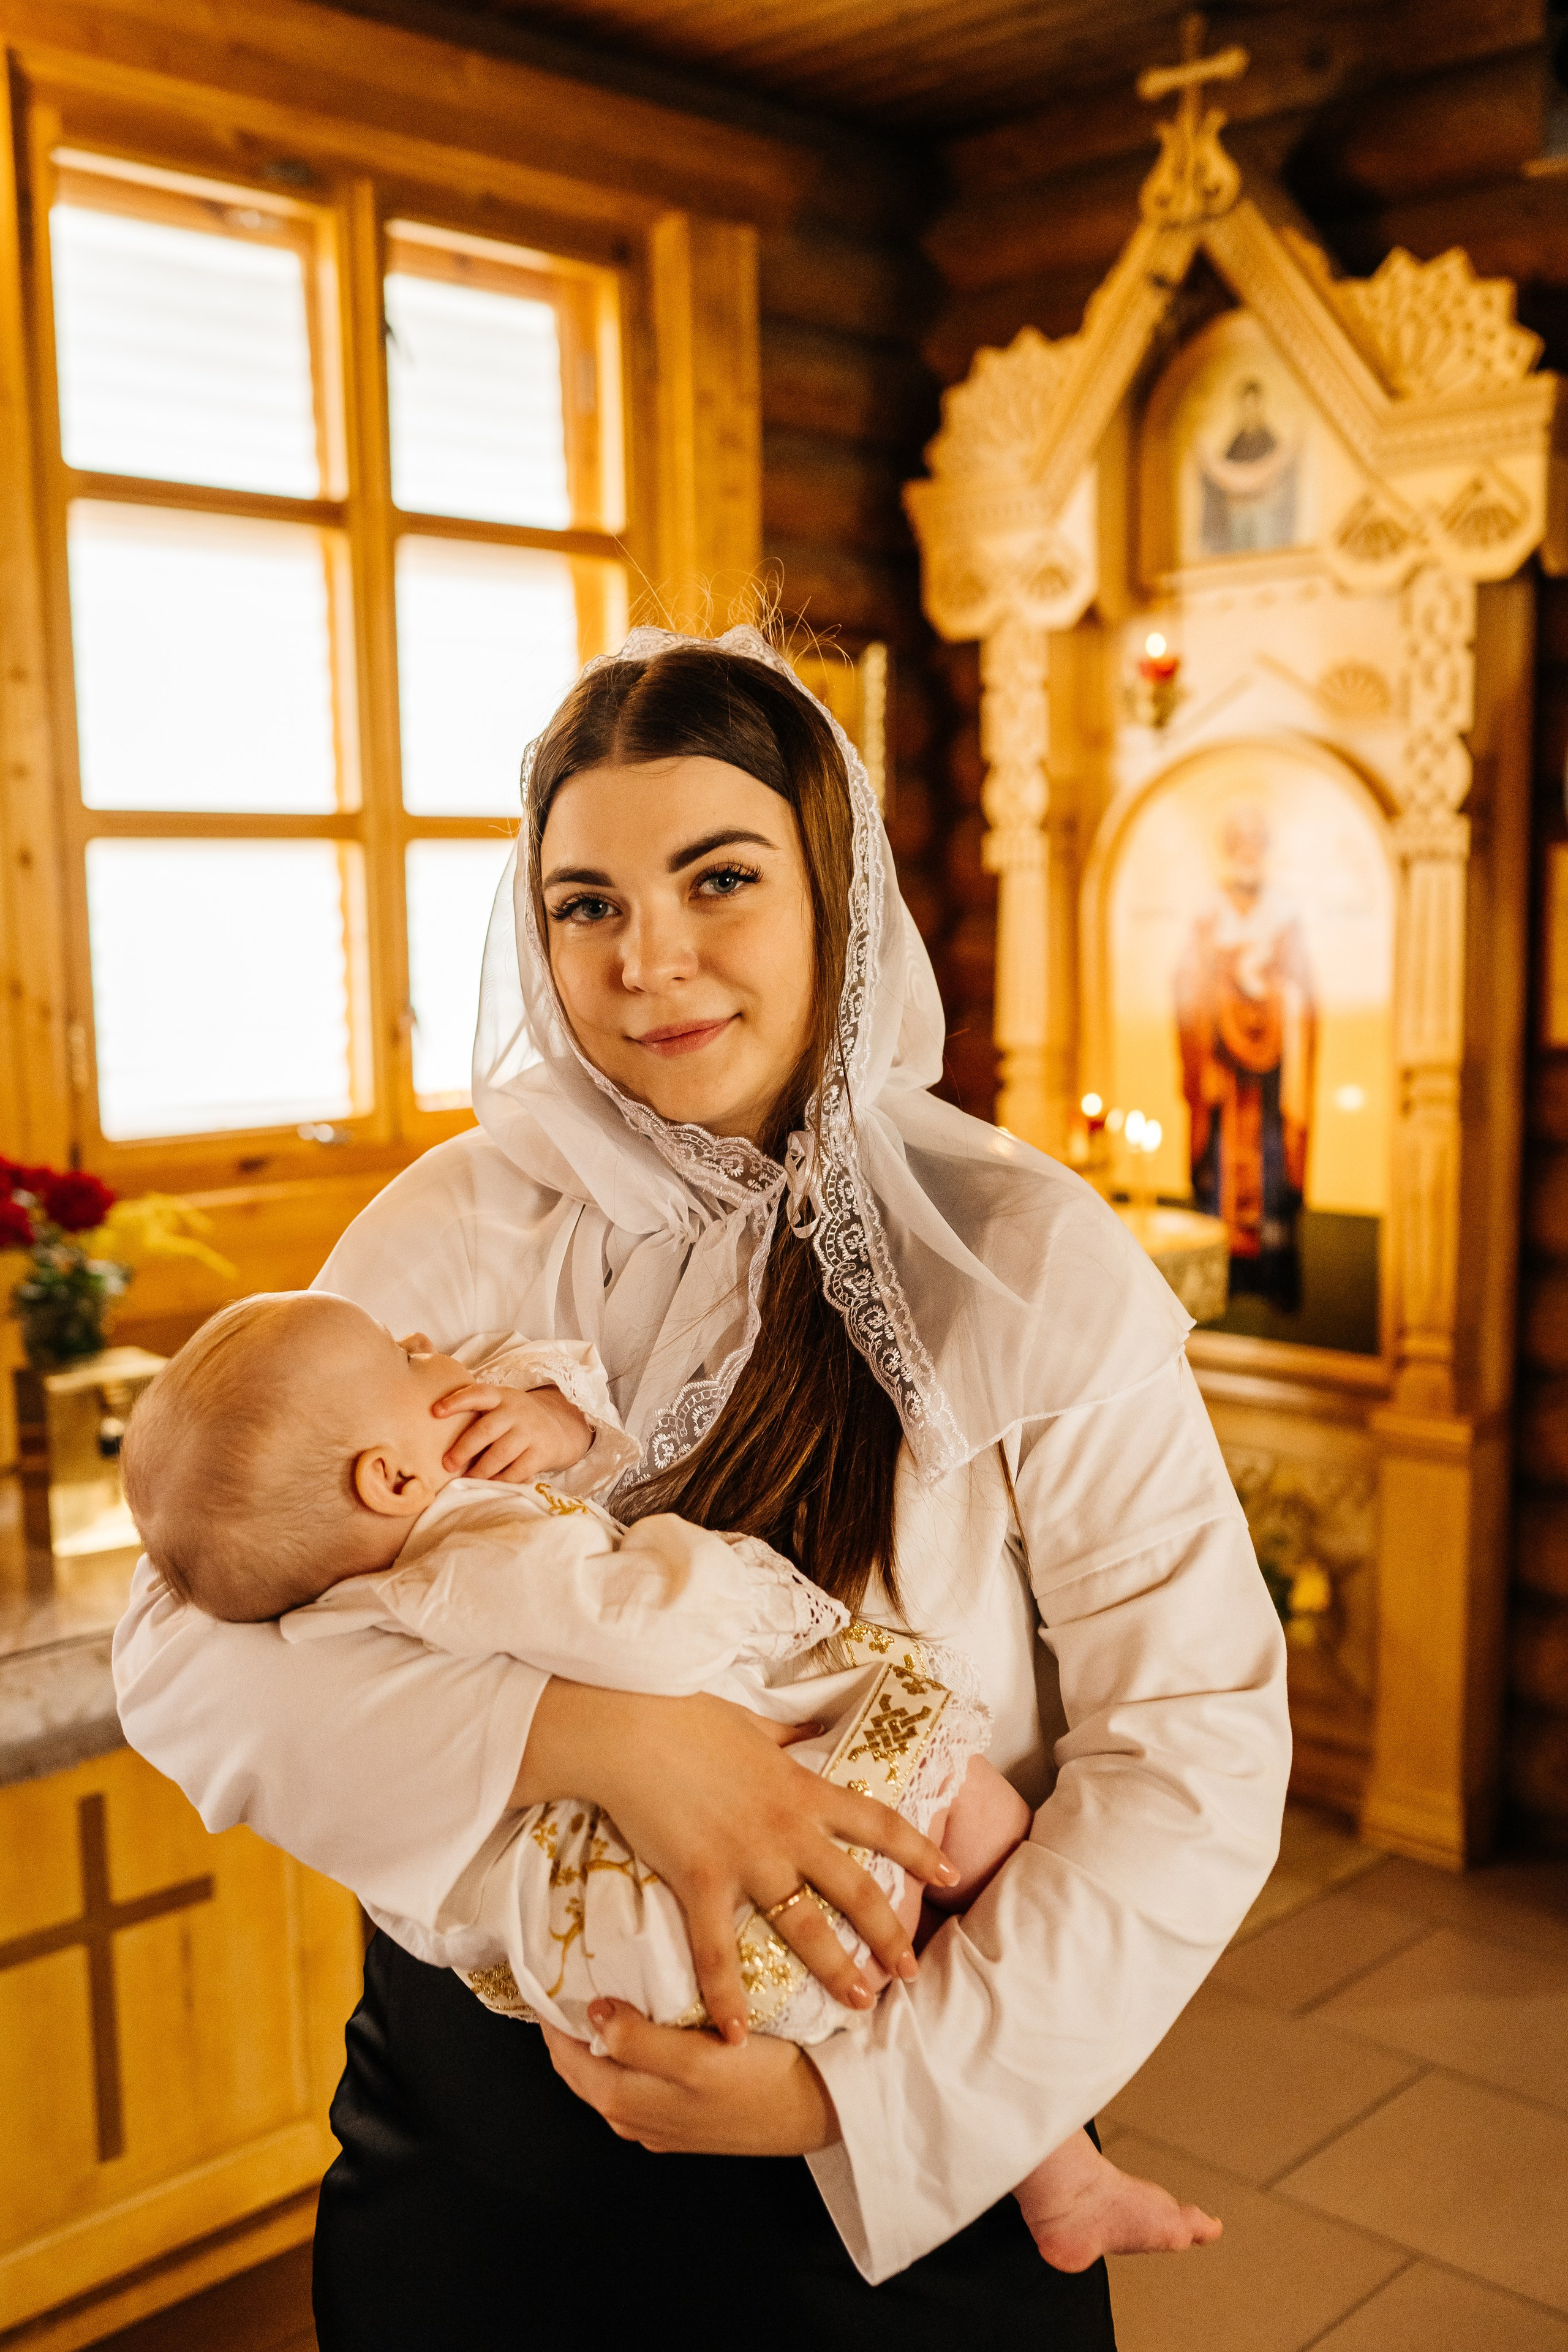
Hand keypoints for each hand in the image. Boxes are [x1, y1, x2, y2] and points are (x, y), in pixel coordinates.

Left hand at [431, 1379, 592, 1480]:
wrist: (560, 1429)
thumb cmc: (515, 1420)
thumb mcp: (500, 1406)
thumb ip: (476, 1412)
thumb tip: (433, 1430)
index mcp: (501, 1397)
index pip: (478, 1393)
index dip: (456, 1401)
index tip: (435, 1412)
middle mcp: (516, 1411)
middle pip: (486, 1430)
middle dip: (464, 1448)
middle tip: (447, 1464)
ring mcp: (531, 1432)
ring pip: (500, 1454)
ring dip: (480, 1470)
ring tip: (466, 1479)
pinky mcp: (541, 1453)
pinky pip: (516, 1471)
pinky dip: (500, 1481)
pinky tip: (488, 1485)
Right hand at [516, 1682, 959, 2043]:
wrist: (632, 1728)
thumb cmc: (688, 1717)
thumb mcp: (754, 1723)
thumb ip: (788, 1737)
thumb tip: (811, 1732)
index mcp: (803, 1789)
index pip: (879, 1821)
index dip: (919, 1850)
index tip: (951, 1875)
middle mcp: (787, 1830)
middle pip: (855, 1887)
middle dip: (888, 1932)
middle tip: (909, 1971)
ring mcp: (746, 1858)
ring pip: (803, 1926)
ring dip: (835, 1968)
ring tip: (860, 2003)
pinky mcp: (700, 1879)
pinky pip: (717, 1950)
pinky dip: (726, 1995)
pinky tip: (735, 2035)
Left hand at [541, 2000, 838, 2154]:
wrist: (821, 2110)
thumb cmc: (761, 2081)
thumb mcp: (695, 2060)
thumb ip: (637, 2042)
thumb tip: (593, 2016)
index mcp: (627, 2102)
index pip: (566, 2056)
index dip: (551, 2016)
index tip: (547, 1972)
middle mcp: (636, 2117)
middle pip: (583, 2067)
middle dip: (569, 2025)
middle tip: (569, 1972)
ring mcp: (662, 2120)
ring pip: (610, 2073)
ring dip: (598, 2038)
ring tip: (602, 1988)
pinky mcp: (688, 2117)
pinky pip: (640, 2080)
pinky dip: (628, 2052)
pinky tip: (645, 2023)